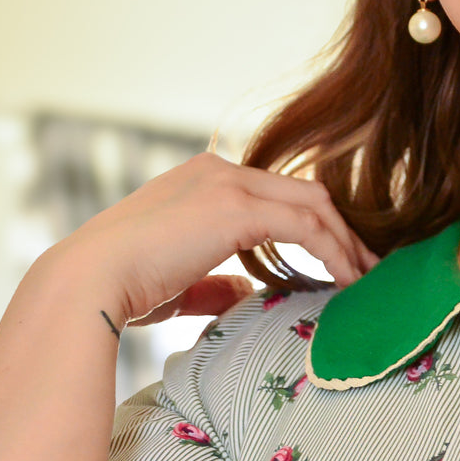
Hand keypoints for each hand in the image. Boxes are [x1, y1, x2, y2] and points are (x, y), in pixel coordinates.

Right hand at [41, 151, 380, 326]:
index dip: (317, 226)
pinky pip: (306, 227)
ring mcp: (227, 184)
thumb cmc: (121, 289)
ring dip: (348, 243)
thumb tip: (242, 290)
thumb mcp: (177, 282)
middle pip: (306, 192)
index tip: (344, 261)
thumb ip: (214, 281)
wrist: (87, 284)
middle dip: (344, 230)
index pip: (278, 195)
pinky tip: (350, 281)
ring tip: (371, 279)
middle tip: (372, 267)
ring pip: (315, 205)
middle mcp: (219, 170)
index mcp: (203, 179)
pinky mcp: (235, 208)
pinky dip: (335, 253)